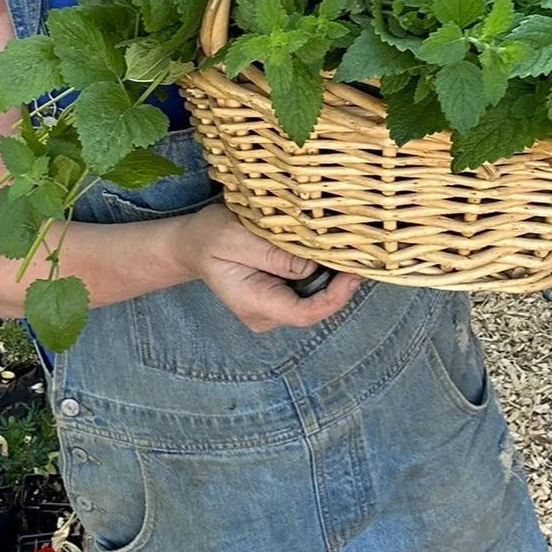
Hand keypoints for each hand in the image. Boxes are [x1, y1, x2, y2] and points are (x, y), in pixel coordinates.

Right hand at [175, 202, 362, 332]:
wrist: (194, 244)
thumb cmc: (209, 237)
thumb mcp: (235, 237)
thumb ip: (272, 254)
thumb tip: (313, 265)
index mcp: (254, 304)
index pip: (305, 313)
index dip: (335, 297)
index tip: (354, 273)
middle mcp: (267, 314)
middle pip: (315, 307)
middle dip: (338, 284)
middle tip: (358, 253)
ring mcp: (273, 308)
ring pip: (314, 298)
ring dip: (332, 276)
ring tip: (347, 249)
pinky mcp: (279, 295)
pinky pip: (307, 289)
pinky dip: (322, 272)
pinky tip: (329, 252)